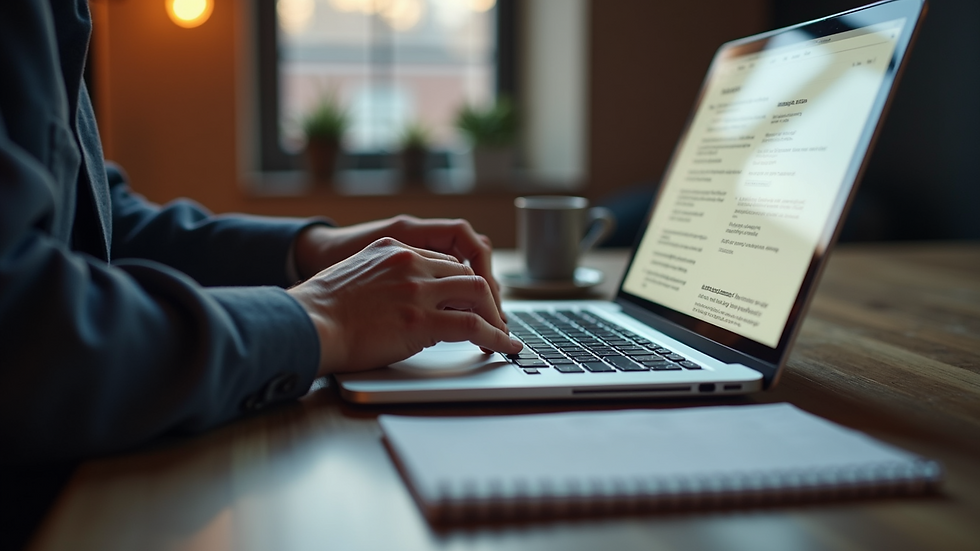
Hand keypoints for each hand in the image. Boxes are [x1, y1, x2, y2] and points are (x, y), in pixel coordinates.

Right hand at [287, 237, 522, 375]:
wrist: (305, 324)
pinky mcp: (420, 320)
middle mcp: (409, 262)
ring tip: (502, 337)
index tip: (472, 304)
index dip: (462, 286)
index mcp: (393, 248)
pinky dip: (495, 337)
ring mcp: (416, 289)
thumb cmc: (318, 311)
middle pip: (466, 274)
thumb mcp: (354, 277)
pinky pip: (472, 325)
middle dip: (485, 300)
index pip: (444, 262)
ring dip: (494, 317)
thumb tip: (402, 305)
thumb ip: (384, 281)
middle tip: (494, 321)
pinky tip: (504, 348)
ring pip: (477, 294)